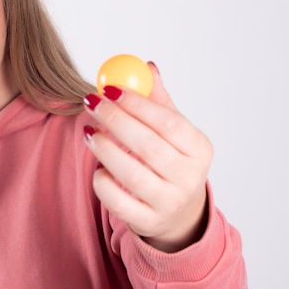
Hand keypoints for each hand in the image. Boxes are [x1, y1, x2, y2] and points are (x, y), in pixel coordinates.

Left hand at [83, 62, 210, 251]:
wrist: (177, 211)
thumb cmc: (170, 160)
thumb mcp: (172, 131)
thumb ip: (158, 101)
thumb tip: (147, 67)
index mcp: (200, 149)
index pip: (168, 122)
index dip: (137, 104)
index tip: (109, 88)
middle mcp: (189, 178)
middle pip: (148, 146)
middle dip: (115, 120)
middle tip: (91, 102)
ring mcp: (169, 203)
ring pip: (130, 174)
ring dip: (104, 148)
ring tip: (89, 131)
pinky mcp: (147, 221)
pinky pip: (117, 201)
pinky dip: (102, 181)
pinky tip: (98, 166)